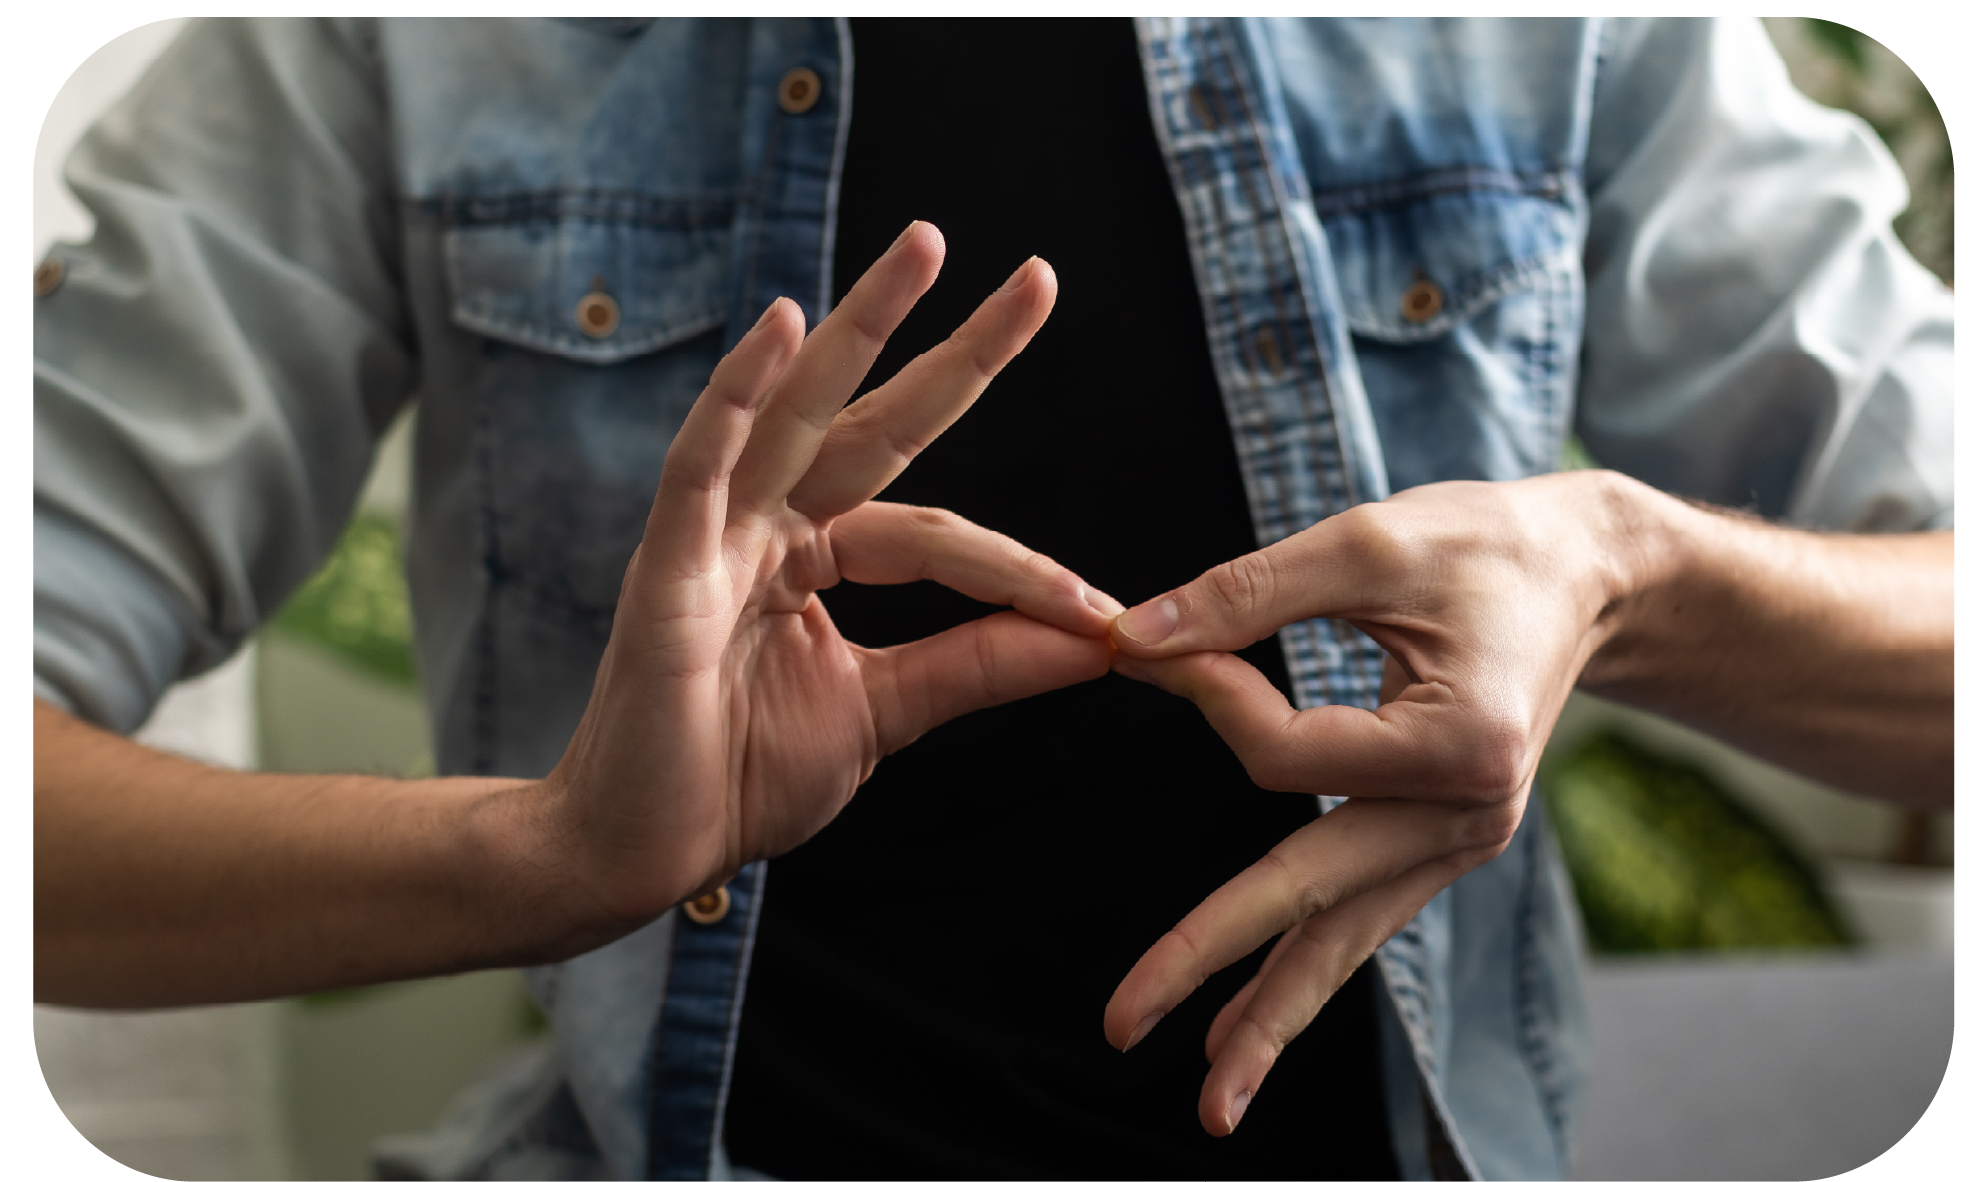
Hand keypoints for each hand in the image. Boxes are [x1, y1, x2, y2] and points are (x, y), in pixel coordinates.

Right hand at [541, 222, 1118, 933]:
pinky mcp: (666, 564)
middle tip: (1041, 278)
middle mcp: (769, 526)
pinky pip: (703, 463)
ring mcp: (715, 535)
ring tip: (928, 249)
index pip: (935, 532)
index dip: (1019, 569)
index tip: (1101, 617)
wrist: (643, 851)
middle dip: (955, 348)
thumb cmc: (741, 777)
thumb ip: (977, 664)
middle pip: (876, 419)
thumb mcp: (888, 712)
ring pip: (798, 413)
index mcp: (817, 557)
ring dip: (860, 327)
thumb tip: (1095, 638)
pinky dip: (738, 394)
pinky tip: (782, 324)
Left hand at [1098, 472, 1638, 1135]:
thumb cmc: (1481, 543)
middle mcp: (1468, 813)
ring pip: (1345, 940)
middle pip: (1312, 897)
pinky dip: (1306, 971)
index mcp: (1461, 743)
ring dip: (1270, 1015)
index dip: (1204, 694)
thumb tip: (1132, 639)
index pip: (1286, 754)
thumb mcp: (1366, 541)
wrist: (1586, 575)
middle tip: (1120, 1022)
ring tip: (1209, 1099)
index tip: (1144, 640)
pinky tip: (1248, 1026)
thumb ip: (1245, 592)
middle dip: (1211, 959)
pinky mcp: (1440, 844)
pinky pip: (1362, 920)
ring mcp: (1458, 841)